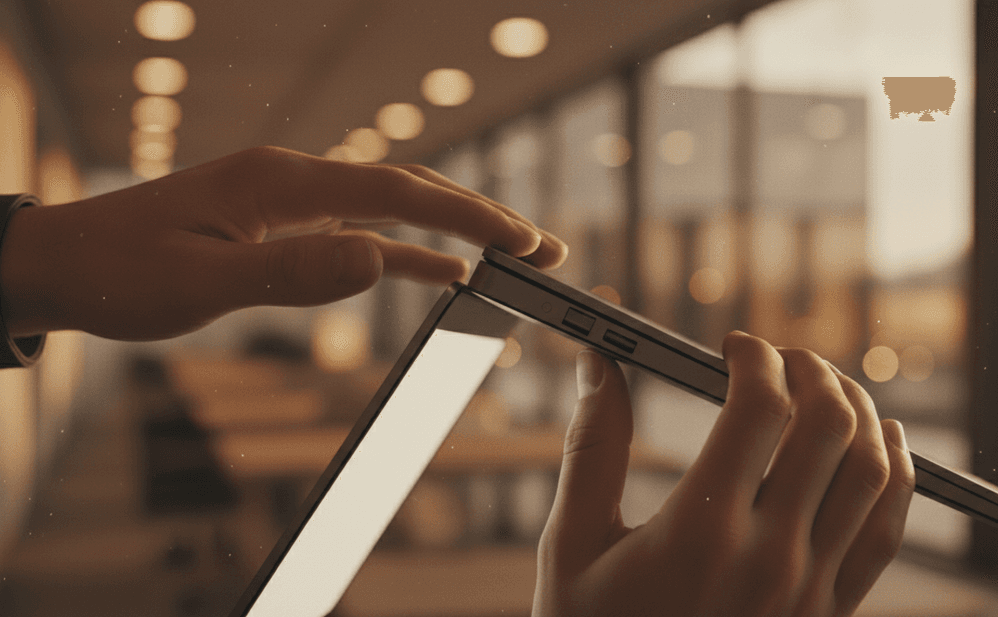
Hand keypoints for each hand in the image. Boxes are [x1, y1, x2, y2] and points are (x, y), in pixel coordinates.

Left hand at [0, 146, 565, 340]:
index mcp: (283, 183)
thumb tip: (378, 260)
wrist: (63, 264)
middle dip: (481, 215)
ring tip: (514, 255)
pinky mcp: (285, 226)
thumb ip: (291, 273)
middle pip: (410, 187)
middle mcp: (297, 181)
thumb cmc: (121, 273)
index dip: (466, 213)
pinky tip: (443, 272)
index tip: (520, 238)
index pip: (397, 190)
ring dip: (455, 230)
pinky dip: (409, 250)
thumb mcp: (202, 283)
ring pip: (394, 208)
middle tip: (544, 247)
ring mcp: (293, 202)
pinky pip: (362, 233)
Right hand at [534, 331, 914, 616]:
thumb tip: (595, 362)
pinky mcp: (829, 612)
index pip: (760, 408)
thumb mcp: (572, 544)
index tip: (733, 347)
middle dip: (809, 371)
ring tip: (825, 387)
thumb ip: (591, 446)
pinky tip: (880, 443)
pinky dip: (895, 474)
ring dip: (857, 411)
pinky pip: (886, 531)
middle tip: (779, 358)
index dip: (753, 358)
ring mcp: (810, 589)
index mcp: (700, 531)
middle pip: (827, 427)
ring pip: (872, 472)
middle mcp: (769, 557)